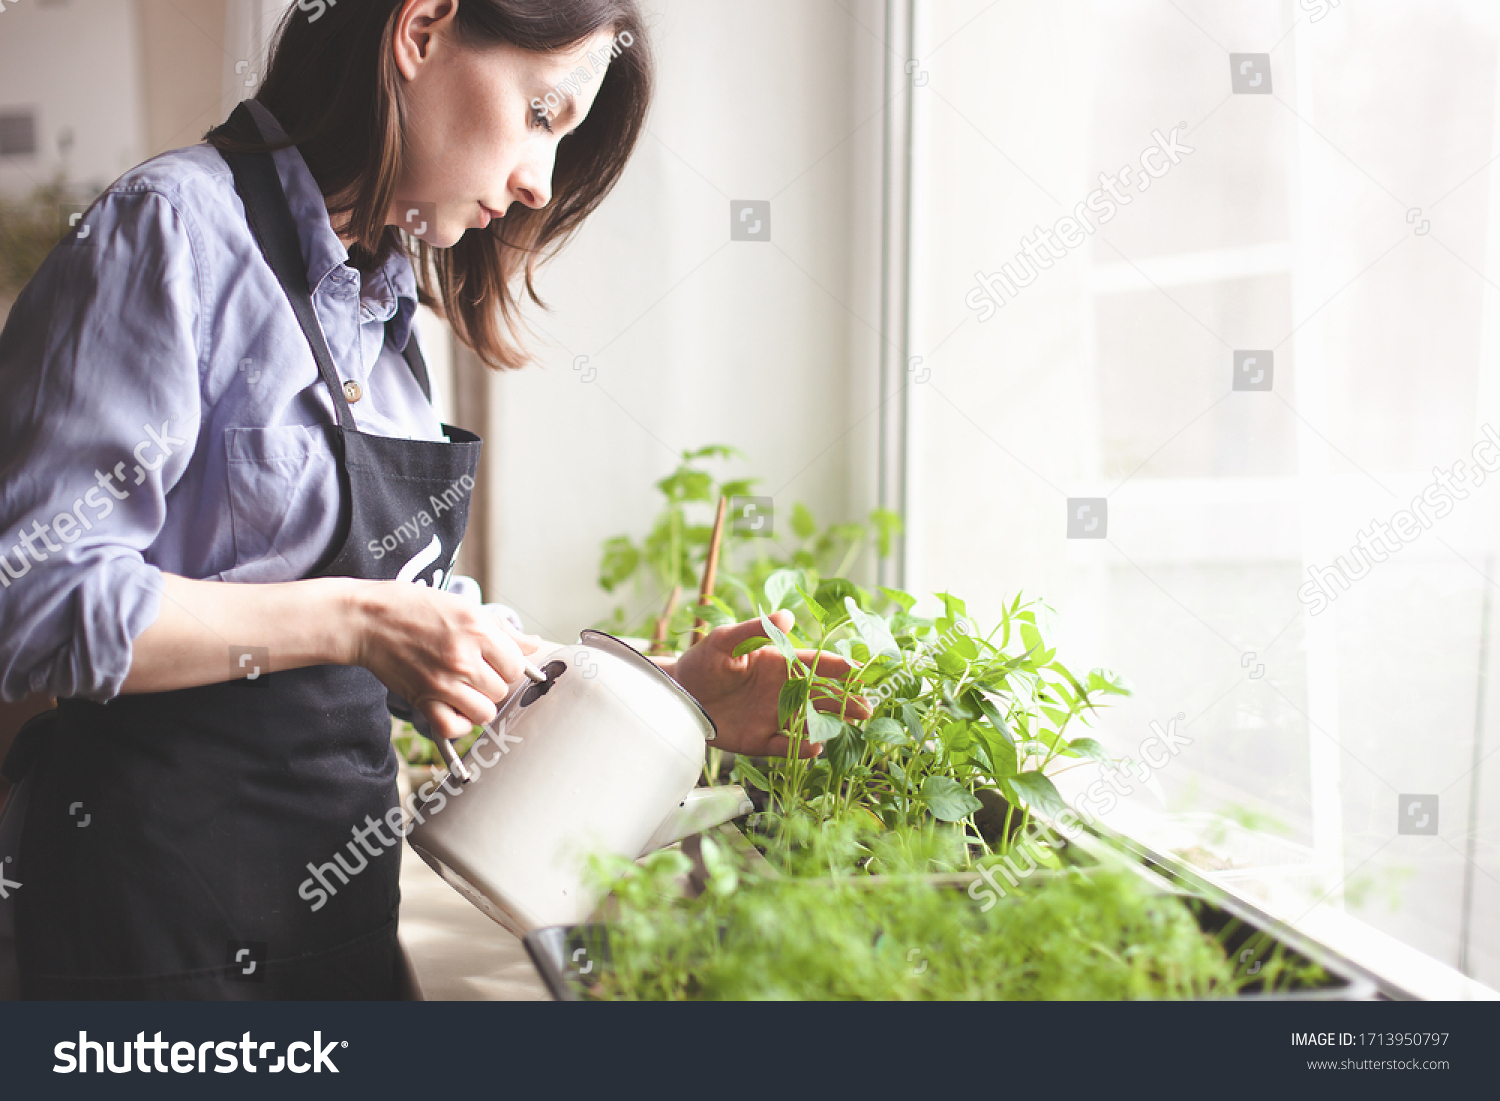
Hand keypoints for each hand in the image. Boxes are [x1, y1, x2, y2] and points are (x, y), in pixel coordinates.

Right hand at [351, 581, 540, 740]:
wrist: (368, 619)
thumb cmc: (415, 608)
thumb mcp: (464, 606)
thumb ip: (502, 629)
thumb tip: (532, 644)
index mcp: (478, 630)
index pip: (516, 665)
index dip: (508, 665)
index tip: (494, 661)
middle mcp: (463, 658)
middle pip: (502, 690)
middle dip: (493, 683)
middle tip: (475, 672)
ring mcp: (443, 681)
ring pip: (485, 713)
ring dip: (479, 705)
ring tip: (465, 690)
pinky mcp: (423, 699)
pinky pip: (454, 728)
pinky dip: (458, 723)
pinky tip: (453, 707)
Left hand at [668, 610, 870, 757]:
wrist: (676, 695)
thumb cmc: (701, 662)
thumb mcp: (724, 640)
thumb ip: (755, 630)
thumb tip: (789, 617)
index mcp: (777, 664)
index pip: (813, 664)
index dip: (836, 667)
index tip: (858, 670)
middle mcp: (780, 691)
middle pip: (820, 695)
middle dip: (846, 700)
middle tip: (868, 707)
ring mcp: (772, 716)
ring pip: (810, 721)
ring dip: (832, 723)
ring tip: (854, 726)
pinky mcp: (759, 740)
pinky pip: (784, 746)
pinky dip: (800, 748)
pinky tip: (815, 747)